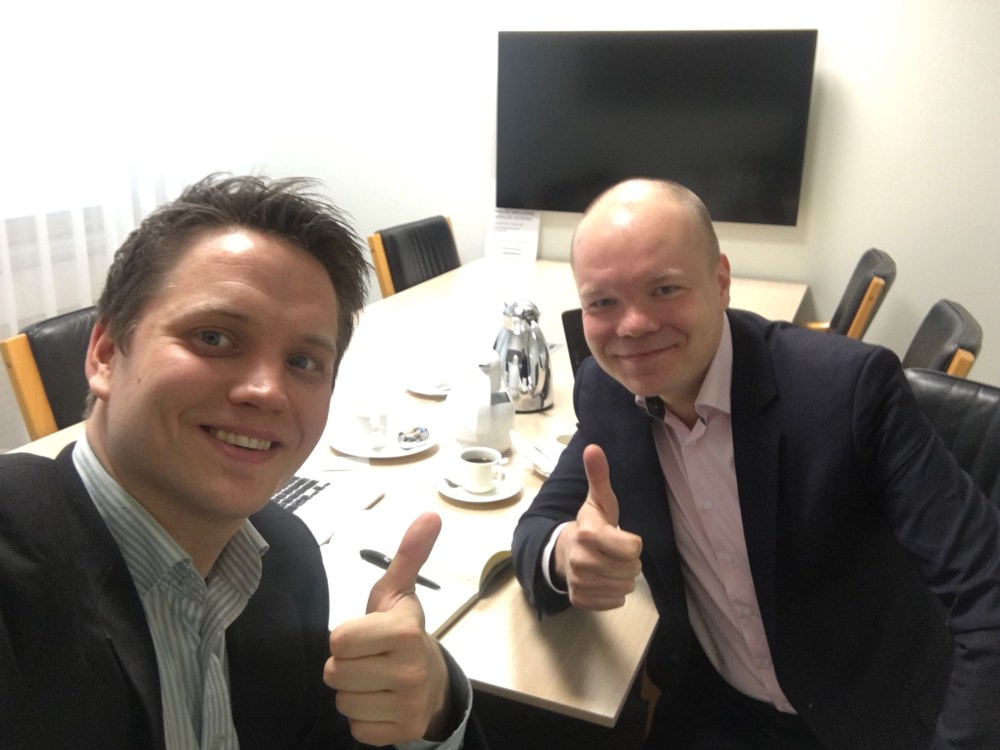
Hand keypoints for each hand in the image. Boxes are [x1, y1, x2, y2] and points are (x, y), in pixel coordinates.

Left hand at [324, 512, 451, 745]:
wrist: (433, 681)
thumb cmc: (403, 633)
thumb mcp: (399, 593)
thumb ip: (408, 555)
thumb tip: (430, 516)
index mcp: (405, 631)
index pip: (338, 640)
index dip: (345, 637)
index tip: (365, 635)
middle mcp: (410, 669)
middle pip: (335, 673)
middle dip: (346, 666)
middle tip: (368, 658)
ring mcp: (409, 703)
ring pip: (342, 703)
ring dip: (352, 692)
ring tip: (374, 680)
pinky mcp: (403, 731)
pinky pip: (356, 728)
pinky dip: (363, 718)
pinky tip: (380, 701)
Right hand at [554, 444, 642, 609]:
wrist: (563, 553)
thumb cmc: (589, 525)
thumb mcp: (598, 501)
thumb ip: (599, 476)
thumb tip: (593, 447)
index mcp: (588, 534)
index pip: (633, 548)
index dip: (632, 542)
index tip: (620, 536)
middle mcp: (581, 560)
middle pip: (632, 569)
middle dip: (628, 561)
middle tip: (614, 552)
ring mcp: (579, 583)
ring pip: (625, 587)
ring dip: (621, 577)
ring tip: (608, 565)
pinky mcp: (580, 600)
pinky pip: (615, 602)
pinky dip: (612, 593)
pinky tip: (602, 580)